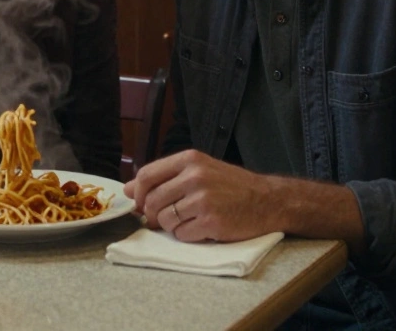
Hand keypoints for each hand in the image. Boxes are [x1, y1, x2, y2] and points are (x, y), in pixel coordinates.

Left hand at [124, 149, 288, 242]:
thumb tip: (128, 189)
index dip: (138, 194)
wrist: (268, 200)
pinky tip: (202, 227)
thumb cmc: (231, 186)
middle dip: (152, 215)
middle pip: (152, 200)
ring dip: (172, 226)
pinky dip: (187, 235)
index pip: (146, 175)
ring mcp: (203, 199)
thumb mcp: (199, 170)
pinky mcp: (211, 221)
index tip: (141, 204)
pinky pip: (181, 234)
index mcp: (189, 159)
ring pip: (165, 220)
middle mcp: (195, 176)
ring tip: (190, 220)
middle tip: (165, 218)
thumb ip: (164, 177)